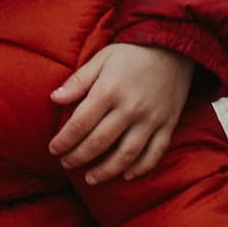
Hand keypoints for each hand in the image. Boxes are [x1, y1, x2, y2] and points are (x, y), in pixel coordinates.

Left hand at [48, 43, 194, 183]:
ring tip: (90, 178)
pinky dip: (141, 168)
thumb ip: (78, 81)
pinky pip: (155, 153)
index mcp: (109, 91)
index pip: (80, 123)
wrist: (173, 47)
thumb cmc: (131, 53)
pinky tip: (126, 175)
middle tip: (66, 164)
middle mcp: (130, 108)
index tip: (54, 149)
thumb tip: (54, 98)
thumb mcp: (101, 59)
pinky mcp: (168, 124)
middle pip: (99, 143)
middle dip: (78, 157)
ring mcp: (151, 119)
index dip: (64, 140)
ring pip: (126, 155)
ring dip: (106, 171)